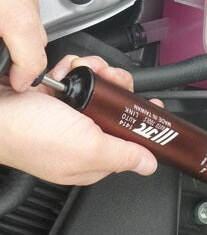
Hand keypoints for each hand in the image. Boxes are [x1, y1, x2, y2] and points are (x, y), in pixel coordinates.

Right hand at [0, 55, 161, 184]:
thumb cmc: (28, 134)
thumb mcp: (87, 148)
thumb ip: (122, 155)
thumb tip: (149, 164)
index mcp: (91, 159)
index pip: (129, 140)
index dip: (141, 121)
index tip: (150, 105)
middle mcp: (80, 138)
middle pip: (116, 109)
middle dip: (118, 88)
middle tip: (111, 80)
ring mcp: (66, 117)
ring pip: (99, 90)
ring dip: (97, 74)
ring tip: (86, 71)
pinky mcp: (52, 97)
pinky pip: (75, 78)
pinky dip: (73, 69)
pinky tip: (66, 71)